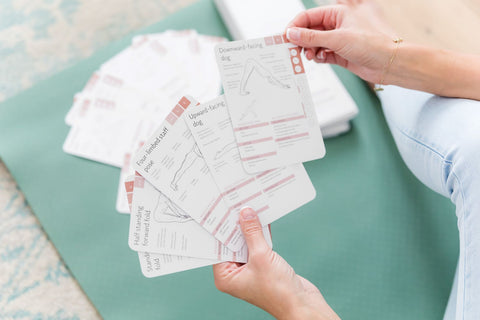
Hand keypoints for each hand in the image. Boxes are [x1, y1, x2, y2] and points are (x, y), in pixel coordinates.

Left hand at [213, 208, 339, 319]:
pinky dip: (260, 235)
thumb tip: (245, 214)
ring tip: (249, 208)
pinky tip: (263, 219)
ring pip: (246, 243)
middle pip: (232, 244)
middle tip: (236, 205)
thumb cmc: (278, 290)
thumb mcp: (261, 256)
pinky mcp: (262, 266)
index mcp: (225, 277)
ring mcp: (248, 270)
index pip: (218, 248)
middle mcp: (234, 274)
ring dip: (250, 228)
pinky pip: (257, 246)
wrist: (302, 304)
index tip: (221, 211)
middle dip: (236, 226)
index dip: (221, 229)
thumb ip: (252, 233)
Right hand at [285, 0, 397, 83]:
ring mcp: (339, 40)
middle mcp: (337, 25)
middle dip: (302, 40)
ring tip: (311, 56)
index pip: (308, 17)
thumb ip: (311, 37)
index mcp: (338, 12)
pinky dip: (319, 57)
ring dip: (310, 50)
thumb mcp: (337, 38)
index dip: (295, 26)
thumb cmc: (372, 43)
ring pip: (315, 43)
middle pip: (310, 30)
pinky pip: (322, 54)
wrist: (389, 63)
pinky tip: (322, 59)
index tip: (285, 38)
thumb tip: (291, 33)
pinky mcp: (341, 54)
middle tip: (295, 51)